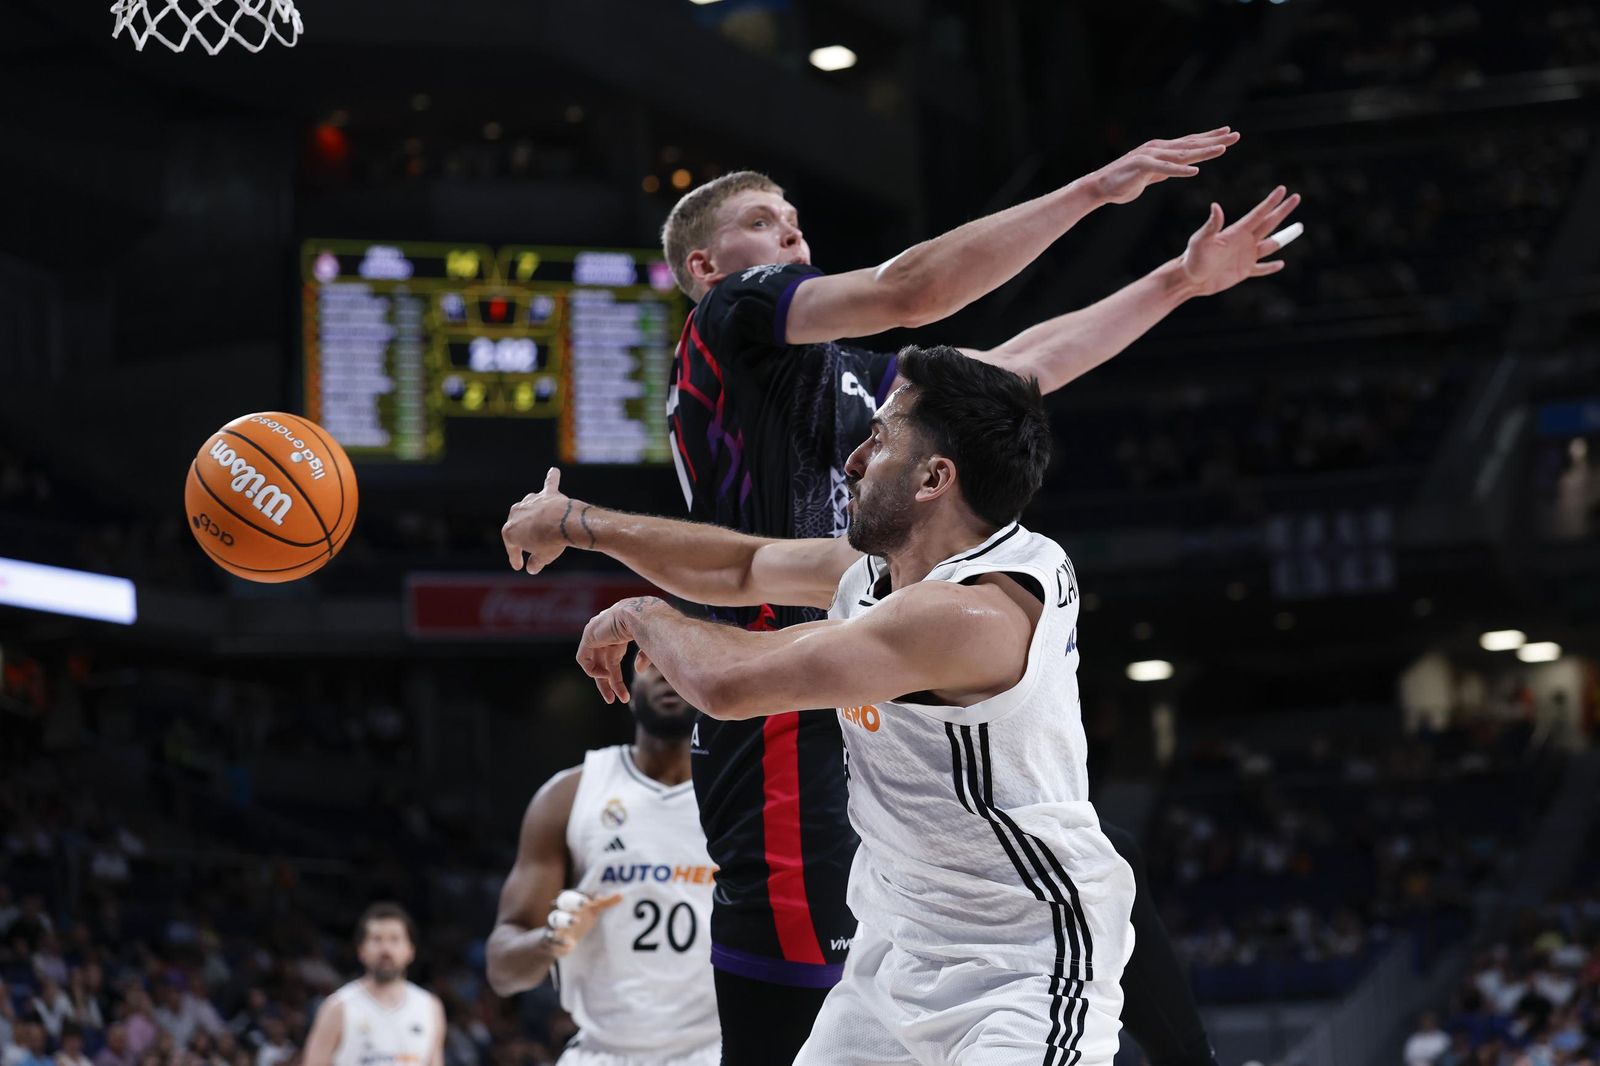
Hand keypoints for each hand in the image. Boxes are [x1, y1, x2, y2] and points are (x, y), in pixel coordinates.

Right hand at [502, 467, 582, 573]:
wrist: (564, 524)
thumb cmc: (551, 543)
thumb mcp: (542, 557)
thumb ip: (536, 562)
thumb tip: (532, 568)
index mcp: (509, 531)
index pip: (511, 547)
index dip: (515, 557)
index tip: (519, 565)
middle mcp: (516, 512)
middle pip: (519, 524)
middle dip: (525, 534)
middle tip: (534, 544)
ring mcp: (531, 501)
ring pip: (530, 506)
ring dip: (535, 513)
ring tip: (542, 521)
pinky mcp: (548, 494)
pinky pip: (549, 483)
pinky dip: (552, 478)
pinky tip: (554, 471)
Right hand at [540, 892, 622, 956]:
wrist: (555, 941)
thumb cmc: (576, 920)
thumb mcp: (591, 911)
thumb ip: (604, 903)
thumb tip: (621, 895)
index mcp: (568, 901)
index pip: (574, 893)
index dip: (583, 894)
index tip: (596, 898)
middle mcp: (559, 910)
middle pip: (562, 901)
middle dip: (573, 901)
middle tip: (586, 903)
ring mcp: (554, 924)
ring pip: (555, 919)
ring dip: (565, 919)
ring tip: (576, 921)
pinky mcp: (550, 939)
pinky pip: (552, 939)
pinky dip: (561, 942)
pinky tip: (570, 944)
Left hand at [577, 597, 659, 702]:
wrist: (644, 616)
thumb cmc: (653, 629)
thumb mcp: (650, 647)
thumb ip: (644, 657)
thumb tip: (638, 670)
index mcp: (621, 633)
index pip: (612, 659)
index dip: (616, 678)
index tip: (624, 696)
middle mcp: (607, 633)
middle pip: (603, 663)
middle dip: (608, 684)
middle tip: (614, 700)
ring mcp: (597, 632)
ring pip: (594, 664)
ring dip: (602, 683)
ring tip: (611, 697)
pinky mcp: (589, 634)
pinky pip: (583, 658)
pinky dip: (592, 670)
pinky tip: (606, 675)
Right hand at [1088, 128, 1240, 205]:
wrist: (1100, 186)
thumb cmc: (1124, 182)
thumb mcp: (1151, 174)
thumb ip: (1166, 169)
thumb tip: (1180, 168)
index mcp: (1162, 150)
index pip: (1190, 142)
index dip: (1210, 138)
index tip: (1228, 134)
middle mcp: (1159, 148)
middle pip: (1191, 143)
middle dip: (1214, 139)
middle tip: (1236, 135)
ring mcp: (1150, 156)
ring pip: (1182, 154)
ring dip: (1203, 151)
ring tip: (1222, 149)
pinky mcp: (1142, 167)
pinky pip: (1165, 169)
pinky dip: (1180, 170)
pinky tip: (1195, 172)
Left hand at [1178, 185, 1302, 296]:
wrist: (1189, 279)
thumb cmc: (1193, 258)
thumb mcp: (1201, 240)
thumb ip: (1212, 225)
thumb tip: (1216, 206)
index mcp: (1236, 232)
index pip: (1258, 214)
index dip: (1271, 202)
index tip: (1283, 189)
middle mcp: (1244, 241)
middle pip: (1269, 223)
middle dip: (1283, 211)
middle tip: (1296, 197)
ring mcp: (1245, 256)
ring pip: (1270, 245)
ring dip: (1283, 237)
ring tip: (1297, 227)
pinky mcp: (1243, 271)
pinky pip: (1261, 269)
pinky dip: (1270, 267)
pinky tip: (1280, 264)